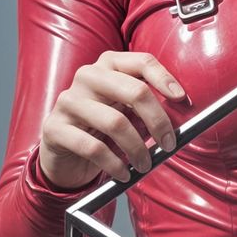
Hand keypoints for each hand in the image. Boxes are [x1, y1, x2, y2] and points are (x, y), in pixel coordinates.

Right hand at [39, 50, 186, 187]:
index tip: (181, 100)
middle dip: (158, 121)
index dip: (165, 79)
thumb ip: (149, 110)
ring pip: (115, 122)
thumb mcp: (128, 113)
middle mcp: (87, 76)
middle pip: (134, 91)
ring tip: (145, 165)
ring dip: (138, 148)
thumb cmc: (102, 129)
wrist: (64, 154)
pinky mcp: (54, 128)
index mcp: (108, 65)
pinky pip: (93, 148)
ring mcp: (68, 101)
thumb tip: (181, 117)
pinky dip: (115, 164)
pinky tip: (124, 174)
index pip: (142, 61)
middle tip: (169, 144)